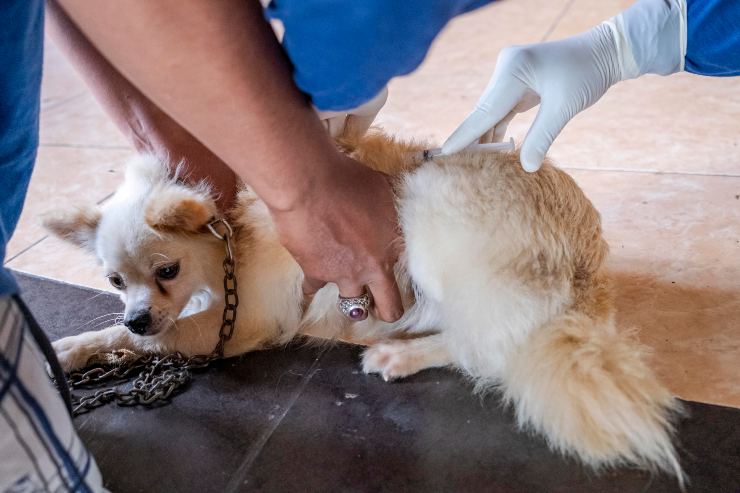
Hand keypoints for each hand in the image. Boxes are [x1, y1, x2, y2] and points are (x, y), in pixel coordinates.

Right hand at [270, 153, 403, 322]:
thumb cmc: (347, 180)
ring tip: (351, 300)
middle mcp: (372, 268)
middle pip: (389, 308)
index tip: (403, 272)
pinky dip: (311, 289)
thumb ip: (394, 199)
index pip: (414, 272)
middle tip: (382, 308)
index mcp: (393, 246)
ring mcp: (344, 275)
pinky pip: (313, 290)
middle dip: (387, 310)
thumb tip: (406, 192)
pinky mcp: (315, 274)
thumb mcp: (382, 185)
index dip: (410, 273)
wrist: (308, 186)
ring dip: (353, 305)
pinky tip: (310, 288)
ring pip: (353, 308)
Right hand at [442, 0, 685, 171]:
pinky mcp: (516, 83)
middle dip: (472, 141)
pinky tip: (493, 152)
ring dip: (485, 139)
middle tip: (452, 169)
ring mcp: (509, 76)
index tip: (442, 155)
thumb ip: (542, 138)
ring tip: (471, 167)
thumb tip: (525, 168)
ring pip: (490, 114)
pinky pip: (501, 112)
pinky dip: (497, 131)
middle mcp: (505, 70)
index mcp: (513, 70)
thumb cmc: (587, 74)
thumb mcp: (565, 108)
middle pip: (482, 113)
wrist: (606, 52)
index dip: (464, 136)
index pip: (484, 111)